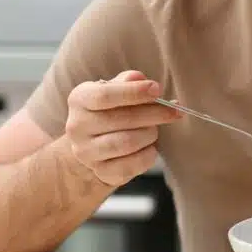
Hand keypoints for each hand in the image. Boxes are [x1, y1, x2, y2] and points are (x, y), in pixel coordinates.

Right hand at [64, 70, 179, 186]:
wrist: (94, 144)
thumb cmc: (111, 109)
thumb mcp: (116, 89)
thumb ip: (128, 82)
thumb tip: (139, 79)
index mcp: (79, 99)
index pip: (105, 95)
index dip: (134, 92)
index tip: (158, 89)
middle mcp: (77, 127)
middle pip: (122, 119)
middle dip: (154, 113)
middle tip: (174, 110)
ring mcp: (86, 152)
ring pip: (127, 143)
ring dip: (150, 134)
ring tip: (155, 129)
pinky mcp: (100, 172)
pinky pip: (130, 166)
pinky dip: (148, 156)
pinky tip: (151, 147)